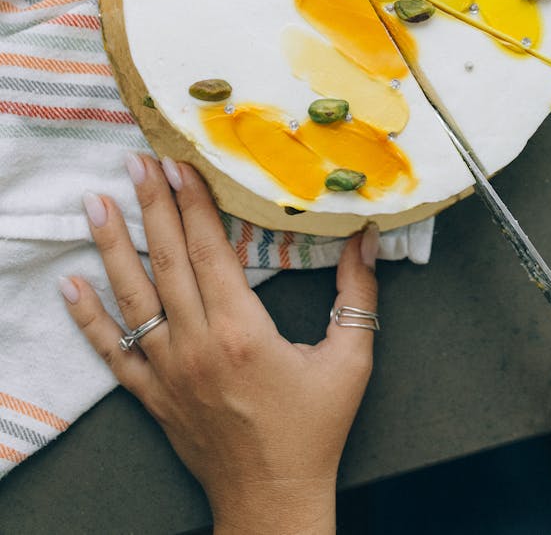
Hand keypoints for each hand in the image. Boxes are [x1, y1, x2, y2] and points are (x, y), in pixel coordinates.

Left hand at [58, 153, 379, 534]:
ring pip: (133, 297)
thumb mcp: (351, 358)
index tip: (178, 164)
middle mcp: (197, 345)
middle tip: (137, 160)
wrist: (273, 500)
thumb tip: (367, 236)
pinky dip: (89, 317)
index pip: (210, 250)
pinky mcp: (153, 395)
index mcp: (242, 333)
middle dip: (151, 205)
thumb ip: (358, 292)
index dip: (193, 203)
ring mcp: (169, 371)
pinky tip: (71, 285)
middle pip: (168, 261)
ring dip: (114, 246)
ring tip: (96, 203)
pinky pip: (114, 351)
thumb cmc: (314, 431)